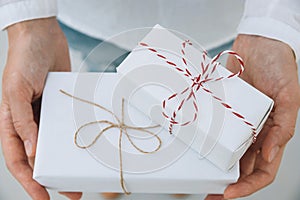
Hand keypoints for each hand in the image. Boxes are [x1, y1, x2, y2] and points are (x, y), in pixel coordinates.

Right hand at [0, 18, 81, 199]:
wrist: (43, 36)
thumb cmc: (23, 59)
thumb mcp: (16, 90)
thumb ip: (21, 121)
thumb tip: (30, 151)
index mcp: (13, 122)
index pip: (18, 159)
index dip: (29, 180)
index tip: (43, 197)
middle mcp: (31, 122)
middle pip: (40, 157)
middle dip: (52, 177)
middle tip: (70, 191)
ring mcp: (48, 115)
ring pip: (57, 145)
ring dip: (67, 161)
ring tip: (81, 176)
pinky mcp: (63, 106)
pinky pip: (69, 126)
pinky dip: (76, 139)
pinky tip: (86, 147)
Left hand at [206, 35, 299, 198]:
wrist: (259, 42)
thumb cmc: (280, 66)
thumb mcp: (289, 97)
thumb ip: (282, 128)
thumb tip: (270, 156)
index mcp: (272, 134)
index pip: (262, 170)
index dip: (247, 185)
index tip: (228, 192)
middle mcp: (253, 132)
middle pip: (241, 167)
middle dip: (227, 184)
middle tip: (210, 194)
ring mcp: (237, 122)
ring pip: (226, 152)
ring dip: (215, 167)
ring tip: (200, 179)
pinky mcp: (223, 109)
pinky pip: (214, 128)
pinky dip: (207, 140)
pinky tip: (197, 149)